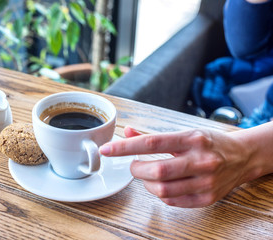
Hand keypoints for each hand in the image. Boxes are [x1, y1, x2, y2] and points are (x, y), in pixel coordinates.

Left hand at [99, 126, 253, 207]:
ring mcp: (206, 181)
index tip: (107, 150)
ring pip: (163, 190)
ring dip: (147, 184)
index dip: (125, 147)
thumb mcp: (184, 132)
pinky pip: (173, 201)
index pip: (151, 143)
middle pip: (156, 171)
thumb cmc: (210, 143)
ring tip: (150, 176)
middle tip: (134, 166)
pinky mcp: (207, 198)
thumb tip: (127, 132)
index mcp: (192, 139)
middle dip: (136, 170)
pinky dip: (161, 194)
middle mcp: (201, 160)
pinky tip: (163, 185)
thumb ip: (153, 135)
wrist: (243, 156)